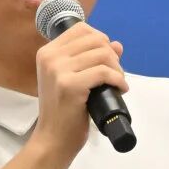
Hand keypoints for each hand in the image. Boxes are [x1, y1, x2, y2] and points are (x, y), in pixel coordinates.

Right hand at [33, 23, 126, 160]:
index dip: (100, 40)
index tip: (107, 59)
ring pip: (103, 54)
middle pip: (95, 39)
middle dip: (112, 55)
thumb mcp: (73, 79)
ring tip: (118, 83)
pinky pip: (104, 72)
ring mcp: (58, 70)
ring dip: (118, 69)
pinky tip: (121, 89)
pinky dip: (118, 80)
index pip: (81, 28)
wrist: (53, 139)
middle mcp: (50, 57)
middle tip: (115, 74)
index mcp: (47, 52)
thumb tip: (117, 44)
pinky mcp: (69, 85)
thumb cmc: (64, 111)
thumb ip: (91, 60)